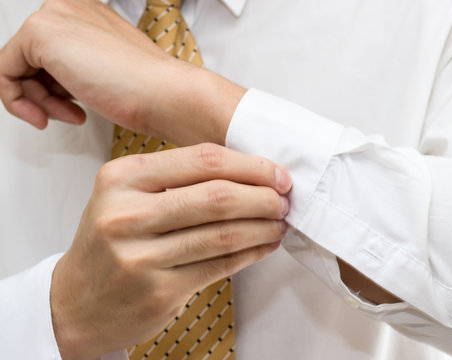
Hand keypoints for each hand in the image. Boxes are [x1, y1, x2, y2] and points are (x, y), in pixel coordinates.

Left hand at [0, 0, 243, 144]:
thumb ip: (82, 68)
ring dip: (38, 102)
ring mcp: (56, 16)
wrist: (164, 93)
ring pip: (19, 65)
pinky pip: (5, 72)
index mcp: (91, 16)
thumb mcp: (109, 74)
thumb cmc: (149, 90)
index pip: (53, 52)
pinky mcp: (41, 33)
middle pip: (33, 57)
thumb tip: (59, 85)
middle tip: (65, 115)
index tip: (68, 107)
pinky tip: (44, 116)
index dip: (55, 86)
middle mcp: (71, 8)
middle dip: (44, 95)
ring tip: (66, 117)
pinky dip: (18, 102)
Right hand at [50, 143, 291, 359]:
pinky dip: (251, 252)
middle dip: (263, 195)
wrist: (77, 301)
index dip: (249, 165)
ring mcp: (141, 256)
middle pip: (217, 196)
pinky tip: (265, 244)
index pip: (201, 160)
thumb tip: (245, 171)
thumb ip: (175, 178)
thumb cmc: (109, 240)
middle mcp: (127, 214)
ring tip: (280, 221)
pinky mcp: (159, 290)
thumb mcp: (126, 195)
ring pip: (223, 233)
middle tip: (284, 198)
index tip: (276, 173)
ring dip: (263, 226)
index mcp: (121, 177)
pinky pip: (220, 265)